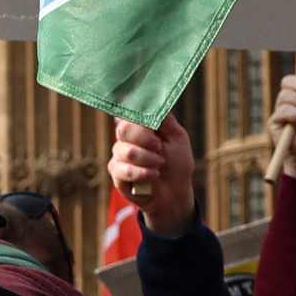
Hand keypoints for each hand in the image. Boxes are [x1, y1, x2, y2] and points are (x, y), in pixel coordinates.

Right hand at [107, 116, 203, 240]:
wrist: (175, 193)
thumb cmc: (177, 163)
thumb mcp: (177, 137)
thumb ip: (165, 120)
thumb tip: (154, 102)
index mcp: (140, 126)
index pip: (130, 113)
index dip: (139, 117)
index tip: (153, 127)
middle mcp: (127, 138)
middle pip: (123, 128)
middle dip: (144, 138)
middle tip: (159, 146)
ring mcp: (119, 155)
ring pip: (125, 150)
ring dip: (147, 158)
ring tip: (160, 164)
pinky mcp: (117, 174)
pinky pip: (123, 169)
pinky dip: (142, 173)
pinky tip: (153, 176)